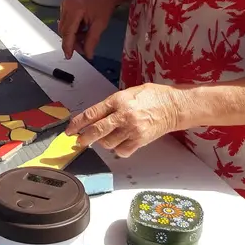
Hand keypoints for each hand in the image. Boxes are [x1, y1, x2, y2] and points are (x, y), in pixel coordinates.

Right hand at [58, 0, 123, 60]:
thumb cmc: (105, 6)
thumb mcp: (100, 25)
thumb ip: (92, 41)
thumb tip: (88, 55)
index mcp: (75, 9)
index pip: (68, 31)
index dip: (68, 45)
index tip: (69, 56)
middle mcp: (66, 5)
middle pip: (65, 30)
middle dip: (72, 41)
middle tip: (83, 49)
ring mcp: (64, 4)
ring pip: (64, 27)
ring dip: (73, 36)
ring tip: (85, 38)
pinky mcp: (65, 5)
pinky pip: (66, 22)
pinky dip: (73, 29)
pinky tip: (82, 30)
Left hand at [65, 83, 180, 158]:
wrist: (174, 106)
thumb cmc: (153, 96)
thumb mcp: (129, 93)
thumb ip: (112, 104)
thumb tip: (95, 117)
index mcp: (118, 100)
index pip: (91, 114)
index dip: (77, 123)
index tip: (70, 130)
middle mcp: (123, 115)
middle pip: (96, 131)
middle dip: (84, 138)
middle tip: (79, 141)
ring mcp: (132, 129)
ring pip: (108, 143)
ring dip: (103, 143)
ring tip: (107, 137)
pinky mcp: (140, 140)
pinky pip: (122, 151)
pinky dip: (118, 149)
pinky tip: (120, 143)